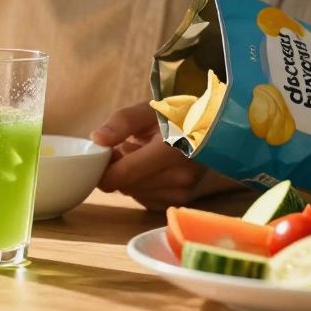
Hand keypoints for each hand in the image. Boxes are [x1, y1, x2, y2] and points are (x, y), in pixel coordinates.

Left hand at [91, 100, 240, 210]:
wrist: (212, 128)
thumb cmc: (178, 114)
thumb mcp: (150, 109)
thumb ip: (122, 121)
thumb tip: (97, 140)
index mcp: (172, 150)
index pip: (122, 175)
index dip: (103, 167)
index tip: (101, 153)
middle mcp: (180, 176)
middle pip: (125, 185)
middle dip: (117, 168)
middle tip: (125, 145)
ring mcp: (183, 192)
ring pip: (133, 192)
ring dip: (129, 176)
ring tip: (142, 153)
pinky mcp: (180, 201)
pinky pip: (145, 198)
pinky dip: (141, 184)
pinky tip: (152, 167)